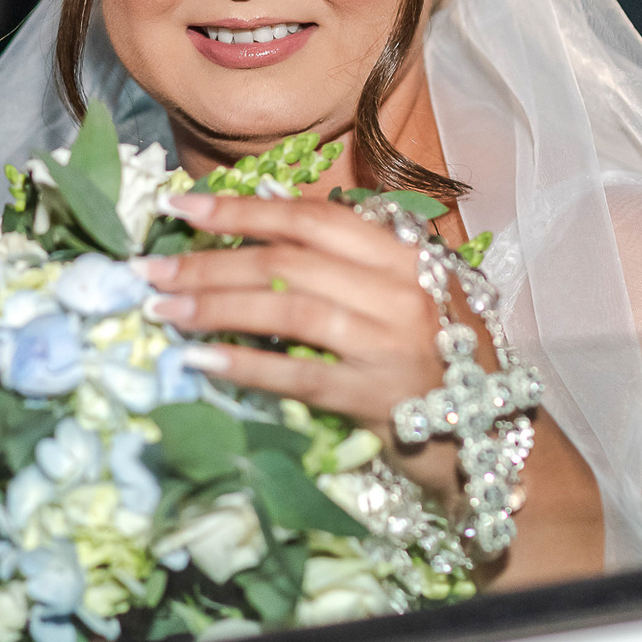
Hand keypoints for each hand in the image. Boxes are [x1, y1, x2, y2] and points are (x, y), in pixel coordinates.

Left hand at [131, 192, 476, 499]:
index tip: (179, 207)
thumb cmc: (437, 357)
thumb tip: (263, 202)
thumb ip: (343, 250)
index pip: (311, 219)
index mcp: (403, 254)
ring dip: (214, 307)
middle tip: (149, 267)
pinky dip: (245, 365)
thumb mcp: (401, 291)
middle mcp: (400, 290)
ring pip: (287, 310)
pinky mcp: (377, 398)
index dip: (241, 209)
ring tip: (161, 309)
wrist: (493, 439)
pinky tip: (199, 361)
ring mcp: (390, 343)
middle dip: (209, 260)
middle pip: (288, 262)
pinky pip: (298, 376)